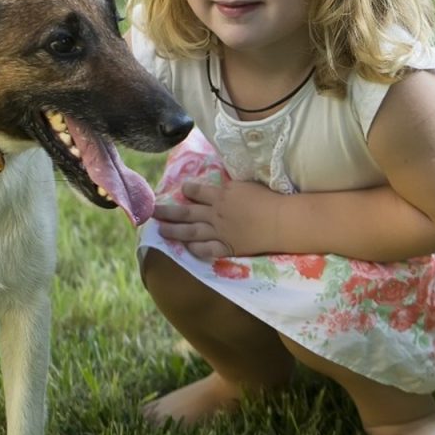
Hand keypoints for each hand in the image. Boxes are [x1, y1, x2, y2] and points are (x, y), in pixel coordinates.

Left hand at [152, 179, 279, 258]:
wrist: (280, 221)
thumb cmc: (268, 199)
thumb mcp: (246, 184)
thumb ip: (229, 186)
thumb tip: (220, 185)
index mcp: (220, 195)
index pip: (196, 191)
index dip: (187, 189)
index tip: (182, 189)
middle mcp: (215, 213)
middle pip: (185, 212)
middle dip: (167, 212)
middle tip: (153, 212)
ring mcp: (219, 232)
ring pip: (190, 232)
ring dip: (174, 231)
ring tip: (161, 231)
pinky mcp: (227, 247)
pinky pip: (206, 250)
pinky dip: (195, 249)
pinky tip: (187, 248)